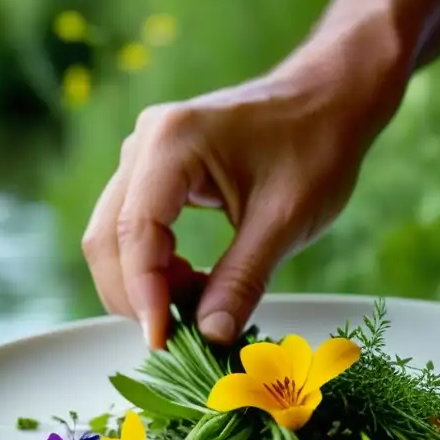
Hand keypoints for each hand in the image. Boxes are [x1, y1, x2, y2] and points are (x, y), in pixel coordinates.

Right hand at [82, 0, 439, 348]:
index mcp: (172, 144)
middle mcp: (145, 142)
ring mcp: (145, 152)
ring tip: (196, 306)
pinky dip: (153, 264)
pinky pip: (133, 225)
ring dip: (144, 283)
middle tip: (183, 334)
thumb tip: (208, 337)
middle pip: (109, 238)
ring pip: (114, 235)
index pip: (134, 235)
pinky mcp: (156, 167)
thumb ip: (242, 280)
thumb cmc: (317, 147)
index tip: (164, 341)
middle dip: (137, 296)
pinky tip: (193, 282)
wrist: (330, 98)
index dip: (144, 296)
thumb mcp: (285, 220)